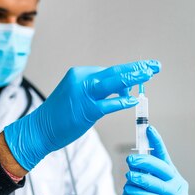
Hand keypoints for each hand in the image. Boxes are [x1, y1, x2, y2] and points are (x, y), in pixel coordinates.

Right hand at [4, 60, 160, 170]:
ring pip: (113, 82)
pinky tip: (134, 101)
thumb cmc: (60, 116)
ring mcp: (83, 93)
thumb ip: (101, 92)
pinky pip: (108, 104)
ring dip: (133, 78)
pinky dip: (122, 101)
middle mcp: (81, 79)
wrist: (39, 129)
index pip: (110, 71)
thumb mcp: (79, 97)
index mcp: (80, 74)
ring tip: (149, 75)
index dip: (130, 70)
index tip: (145, 68)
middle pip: (115, 72)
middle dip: (137, 69)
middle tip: (155, 66)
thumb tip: (125, 91)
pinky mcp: (85, 109)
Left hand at [120, 126, 188, 194]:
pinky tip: (132, 190)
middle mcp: (177, 183)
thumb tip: (134, 160)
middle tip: (130, 160)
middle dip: (146, 161)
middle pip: (163, 167)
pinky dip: (142, 192)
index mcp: (169, 174)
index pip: (163, 155)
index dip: (156, 141)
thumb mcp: (135, 185)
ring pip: (159, 183)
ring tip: (129, 177)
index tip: (148, 128)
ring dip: (141, 178)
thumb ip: (138, 173)